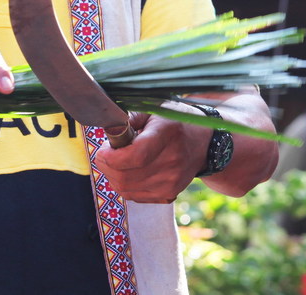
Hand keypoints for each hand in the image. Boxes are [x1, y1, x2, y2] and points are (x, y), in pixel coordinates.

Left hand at [92, 111, 209, 203]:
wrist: (202, 143)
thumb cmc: (174, 122)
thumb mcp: (155, 110)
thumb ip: (130, 118)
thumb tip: (110, 127)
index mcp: (168, 134)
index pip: (136, 156)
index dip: (112, 157)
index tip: (103, 150)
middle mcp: (172, 162)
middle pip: (126, 177)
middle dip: (107, 167)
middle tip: (106, 153)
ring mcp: (171, 182)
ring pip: (126, 189)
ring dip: (113, 176)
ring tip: (117, 160)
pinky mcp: (168, 194)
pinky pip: (134, 196)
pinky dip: (124, 185)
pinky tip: (128, 171)